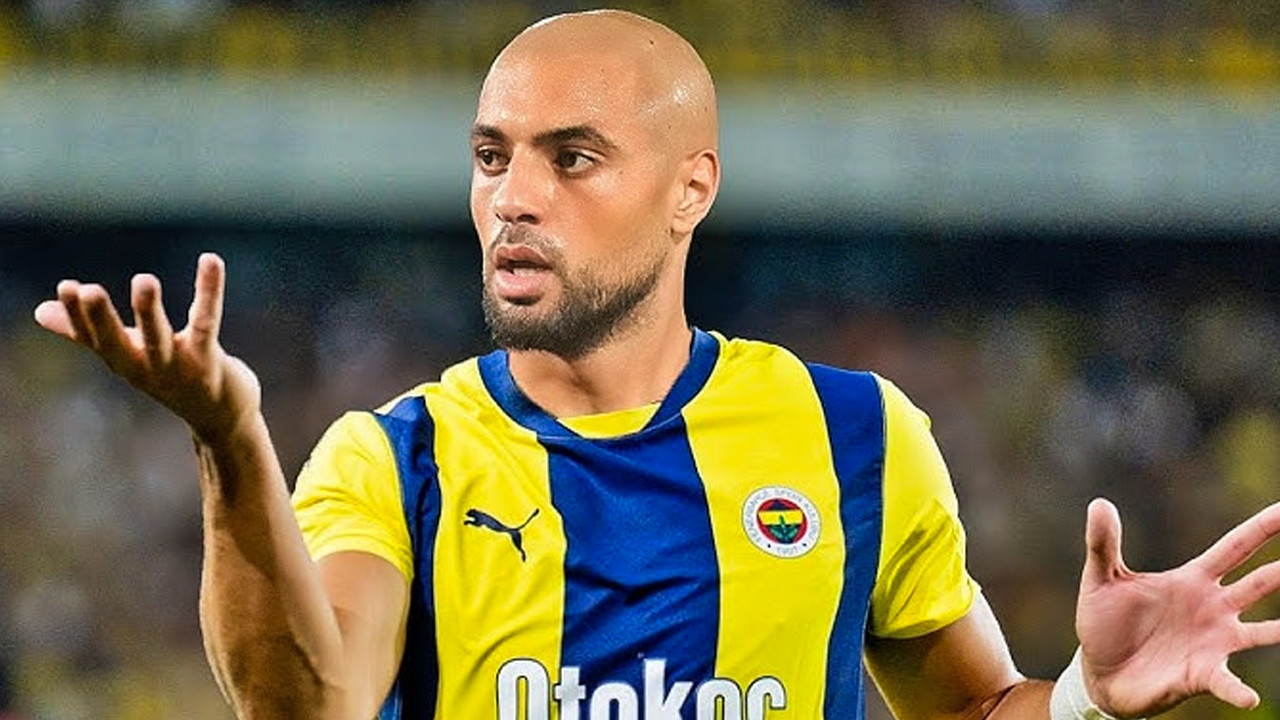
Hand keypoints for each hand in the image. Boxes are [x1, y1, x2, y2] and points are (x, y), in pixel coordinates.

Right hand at [33, 252, 260, 442]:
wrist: (221, 415)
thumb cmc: (169, 377)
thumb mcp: (126, 353)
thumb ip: (87, 332)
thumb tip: (40, 312)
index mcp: (121, 361)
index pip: (93, 339)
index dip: (77, 316)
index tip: (66, 287)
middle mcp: (145, 367)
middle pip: (117, 344)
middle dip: (102, 318)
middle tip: (89, 290)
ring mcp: (177, 367)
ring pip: (159, 338)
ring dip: (149, 311)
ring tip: (143, 279)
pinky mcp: (210, 360)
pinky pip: (207, 321)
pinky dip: (208, 290)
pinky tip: (210, 260)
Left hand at [1075, 497, 1279, 716]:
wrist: (1099, 674)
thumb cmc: (1104, 625)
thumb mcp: (1101, 581)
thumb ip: (1103, 544)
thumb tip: (1099, 503)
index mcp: (1192, 580)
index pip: (1235, 547)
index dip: (1262, 528)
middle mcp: (1213, 609)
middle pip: (1260, 583)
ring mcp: (1214, 642)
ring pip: (1263, 632)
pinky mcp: (1203, 674)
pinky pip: (1228, 682)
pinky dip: (1238, 690)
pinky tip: (1247, 698)